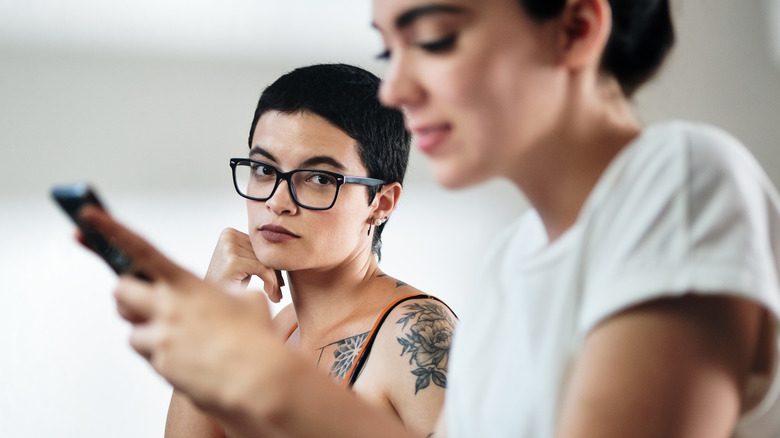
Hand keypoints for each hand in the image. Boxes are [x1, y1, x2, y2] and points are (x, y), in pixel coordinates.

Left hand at [77, 206, 287, 413]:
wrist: (257, 379)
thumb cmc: (256, 337)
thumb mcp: (245, 299)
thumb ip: (223, 292)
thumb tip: (219, 297)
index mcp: (186, 283)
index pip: (142, 250)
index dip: (112, 230)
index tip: (88, 215)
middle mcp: (167, 308)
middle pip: (120, 292)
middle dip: (128, 296)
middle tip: (144, 302)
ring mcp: (161, 338)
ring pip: (133, 331)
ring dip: (148, 332)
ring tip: (180, 338)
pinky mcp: (160, 366)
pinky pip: (150, 357)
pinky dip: (164, 356)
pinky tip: (190, 359)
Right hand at [206, 228, 283, 302]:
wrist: (209, 304)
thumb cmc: (229, 285)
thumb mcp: (244, 264)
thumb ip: (258, 254)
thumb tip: (287, 253)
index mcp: (229, 232)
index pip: (260, 246)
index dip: (273, 264)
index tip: (281, 283)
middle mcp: (228, 236)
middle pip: (264, 253)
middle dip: (275, 273)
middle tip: (280, 292)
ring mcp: (228, 247)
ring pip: (265, 261)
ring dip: (274, 281)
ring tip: (277, 296)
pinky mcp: (232, 261)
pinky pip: (262, 269)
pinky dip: (270, 282)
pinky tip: (271, 294)